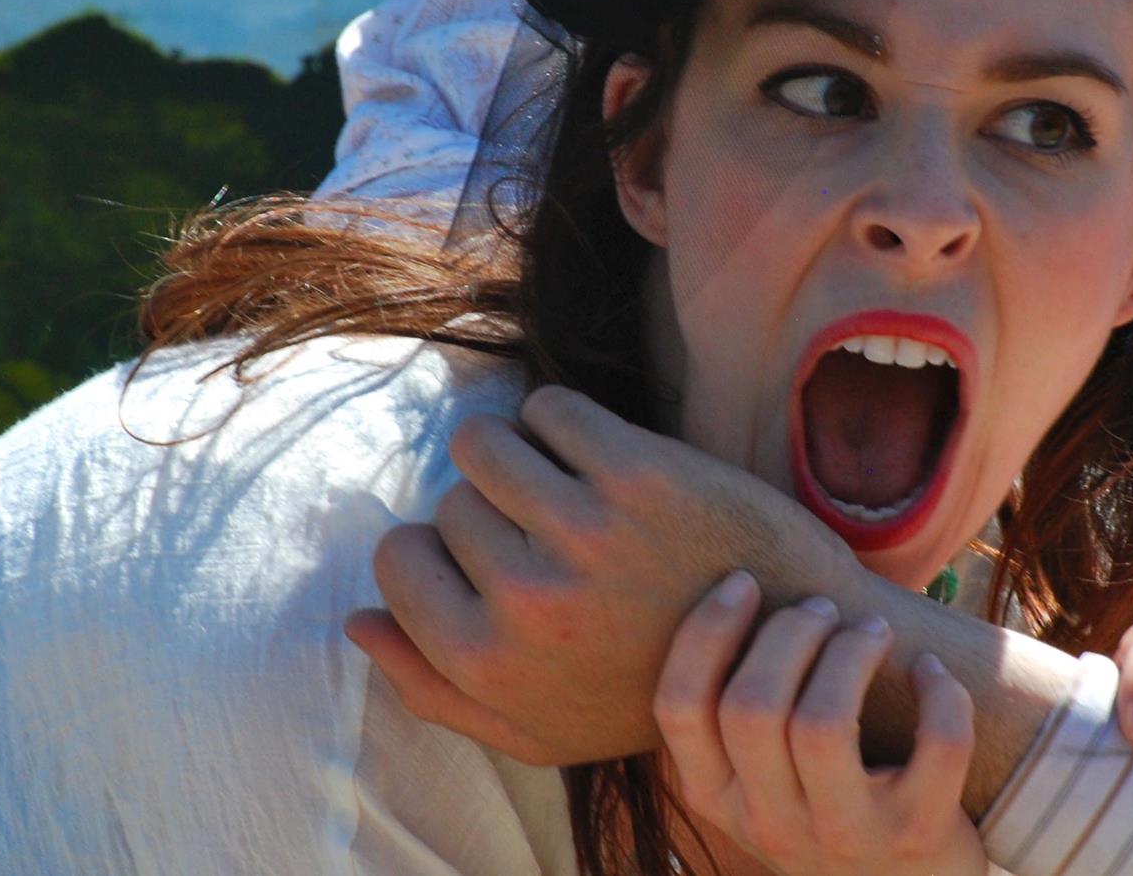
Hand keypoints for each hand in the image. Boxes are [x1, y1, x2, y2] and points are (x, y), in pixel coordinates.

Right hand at [348, 385, 860, 765]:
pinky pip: (548, 405)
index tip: (492, 558)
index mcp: (488, 661)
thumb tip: (355, 619)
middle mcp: (527, 597)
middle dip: (489, 508)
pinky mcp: (639, 471)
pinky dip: (558, 416)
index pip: (399, 557)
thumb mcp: (534, 727)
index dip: (440, 551)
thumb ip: (433, 687)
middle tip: (550, 531)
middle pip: (449, 501)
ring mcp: (585, 528)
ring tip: (559, 480)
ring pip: (484, 442)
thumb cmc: (645, 684)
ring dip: (514, 450)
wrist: (777, 638)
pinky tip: (592, 450)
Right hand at [657, 576, 985, 875]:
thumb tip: (746, 584)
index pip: (679, 708)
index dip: (706, 631)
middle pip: (752, 707)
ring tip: (873, 630)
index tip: (744, 581)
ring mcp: (843, 836)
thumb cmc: (830, 805)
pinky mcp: (916, 834)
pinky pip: (934, 750)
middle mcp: (768, 824)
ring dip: (851, 653)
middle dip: (790, 633)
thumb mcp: (765, 779)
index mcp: (718, 797)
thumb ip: (744, 711)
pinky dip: (939, 695)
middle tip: (823, 607)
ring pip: (822, 725)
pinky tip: (931, 671)